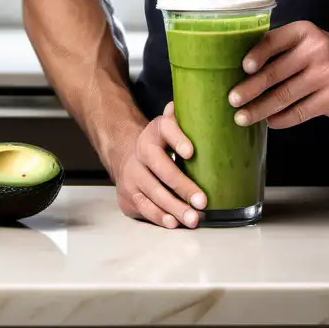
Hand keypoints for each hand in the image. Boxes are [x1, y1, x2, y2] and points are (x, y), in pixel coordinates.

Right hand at [113, 102, 207, 228]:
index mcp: (154, 132)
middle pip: (161, 168)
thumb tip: (200, 105)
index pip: (166, 129)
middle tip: (202, 200)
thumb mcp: (169, 129)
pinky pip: (144, 208)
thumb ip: (183, 120)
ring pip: (153, 192)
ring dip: (174, 208)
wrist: (127, 158)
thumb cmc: (160, 146)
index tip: (191, 152)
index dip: (178, 139)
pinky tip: (173, 222)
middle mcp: (141, 152)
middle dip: (182, 186)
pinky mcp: (128, 196)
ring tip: (193, 218)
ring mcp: (132, 175)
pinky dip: (160, 217)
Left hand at [228, 21, 328, 128]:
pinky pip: (299, 111)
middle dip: (250, 89)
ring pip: (284, 96)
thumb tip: (244, 70)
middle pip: (275, 72)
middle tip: (231, 100)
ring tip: (242, 118)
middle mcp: (316, 51)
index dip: (256, 54)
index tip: (242, 68)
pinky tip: (270, 122)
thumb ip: (284, 50)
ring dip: (260, 109)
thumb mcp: (312, 41)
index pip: (274, 40)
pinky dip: (281, 119)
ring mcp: (326, 76)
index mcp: (305, 32)